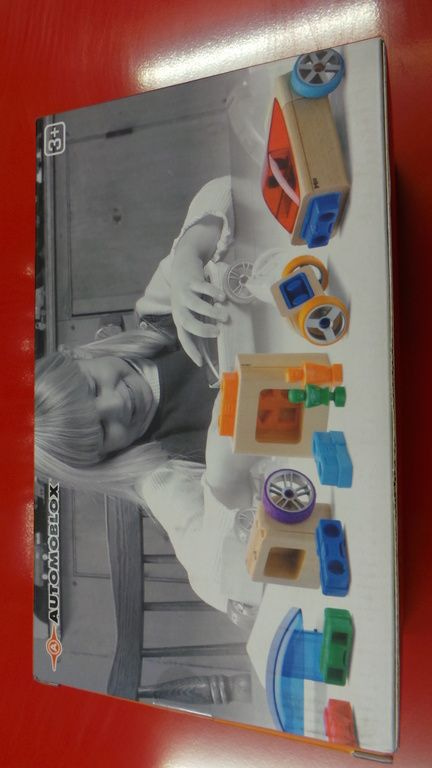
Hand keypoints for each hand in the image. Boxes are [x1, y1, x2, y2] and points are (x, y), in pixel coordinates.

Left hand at [171, 217, 228, 365]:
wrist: (183, 263)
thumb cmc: (190, 290)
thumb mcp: (190, 307)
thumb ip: (200, 319)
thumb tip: (218, 336)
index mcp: (179, 316)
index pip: (183, 337)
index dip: (190, 350)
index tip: (200, 363)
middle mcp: (179, 306)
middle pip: (187, 322)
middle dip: (202, 330)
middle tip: (217, 332)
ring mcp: (184, 293)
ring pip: (195, 305)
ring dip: (210, 312)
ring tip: (225, 316)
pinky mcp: (190, 280)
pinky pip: (202, 287)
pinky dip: (213, 293)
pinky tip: (222, 297)